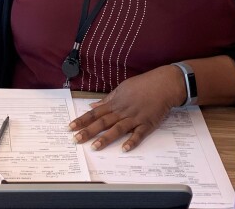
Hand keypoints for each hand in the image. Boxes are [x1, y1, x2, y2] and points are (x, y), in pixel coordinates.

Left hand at [68, 65, 184, 151]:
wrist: (163, 84)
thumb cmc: (143, 85)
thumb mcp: (122, 89)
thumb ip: (108, 99)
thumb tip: (93, 105)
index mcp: (115, 103)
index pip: (95, 113)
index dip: (82, 120)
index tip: (70, 127)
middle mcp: (122, 111)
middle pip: (102, 122)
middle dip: (88, 131)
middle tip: (76, 140)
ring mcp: (134, 118)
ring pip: (118, 129)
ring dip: (106, 138)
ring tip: (95, 147)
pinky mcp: (147, 124)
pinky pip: (138, 134)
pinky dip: (132, 141)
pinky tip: (124, 149)